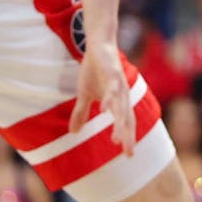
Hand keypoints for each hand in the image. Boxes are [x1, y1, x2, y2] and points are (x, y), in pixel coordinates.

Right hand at [68, 42, 134, 156]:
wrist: (98, 45)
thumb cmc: (94, 70)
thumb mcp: (85, 93)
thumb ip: (81, 113)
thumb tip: (73, 132)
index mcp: (118, 100)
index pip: (126, 122)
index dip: (128, 138)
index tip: (129, 156)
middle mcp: (123, 95)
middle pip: (127, 119)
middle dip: (128, 137)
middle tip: (128, 154)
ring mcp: (119, 84)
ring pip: (121, 107)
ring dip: (119, 124)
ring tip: (117, 140)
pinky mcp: (112, 73)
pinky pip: (111, 89)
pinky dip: (109, 99)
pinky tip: (105, 110)